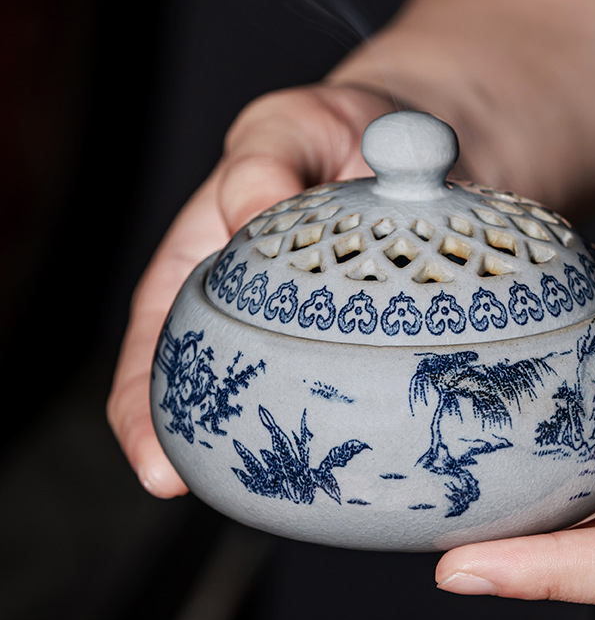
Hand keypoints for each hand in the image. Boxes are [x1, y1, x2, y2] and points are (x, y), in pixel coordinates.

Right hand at [107, 83, 393, 496]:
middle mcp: (257, 318)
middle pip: (221, 401)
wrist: (426, 138)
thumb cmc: (337, 129)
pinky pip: (380, 392)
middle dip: (220, 456)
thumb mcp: (288, 126)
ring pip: (303, 410)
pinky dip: (387, 418)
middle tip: (240, 493)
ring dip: (308, 446)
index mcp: (204, 272)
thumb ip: (264, 160)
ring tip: (320, 488)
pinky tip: (404, 443)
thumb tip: (250, 202)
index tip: (159, 467)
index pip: (155, 353)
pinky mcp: (385, 346)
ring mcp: (323, 340)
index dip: (144, 416)